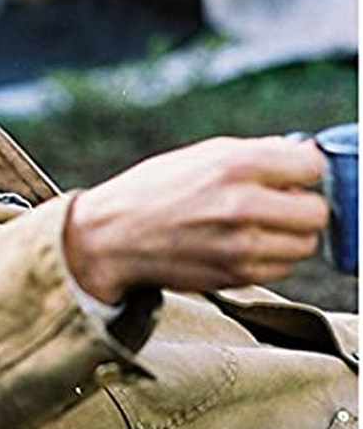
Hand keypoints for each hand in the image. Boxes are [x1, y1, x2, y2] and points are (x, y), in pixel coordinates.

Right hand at [63, 136, 328, 303]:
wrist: (112, 237)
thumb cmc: (153, 190)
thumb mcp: (200, 154)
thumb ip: (256, 153)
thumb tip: (306, 155)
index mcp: (234, 164)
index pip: (312, 167)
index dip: (301, 169)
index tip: (288, 174)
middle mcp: (241, 205)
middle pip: (316, 212)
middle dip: (300, 206)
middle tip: (276, 202)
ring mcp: (240, 246)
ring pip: (304, 245)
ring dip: (287, 235)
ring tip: (255, 225)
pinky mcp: (235, 276)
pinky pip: (281, 268)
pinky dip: (269, 258)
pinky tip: (238, 244)